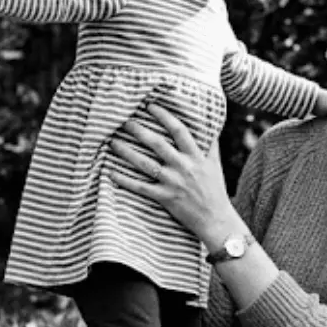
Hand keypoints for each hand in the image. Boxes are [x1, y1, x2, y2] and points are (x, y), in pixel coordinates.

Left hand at [106, 104, 234, 245]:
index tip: (150, 106)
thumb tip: (209, 123)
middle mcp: (184, 167)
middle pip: (158, 144)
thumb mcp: (215, 164)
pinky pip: (141, 187)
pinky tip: (111, 173)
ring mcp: (173, 183)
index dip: (164, 116)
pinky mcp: (165, 198)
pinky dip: (125, 180)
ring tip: (113, 142)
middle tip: (124, 121)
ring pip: (146, 164)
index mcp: (196, 156)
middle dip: (140, 131)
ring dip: (127, 152)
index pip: (179, 130)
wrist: (215, 220)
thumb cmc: (214, 189)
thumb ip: (210, 144)